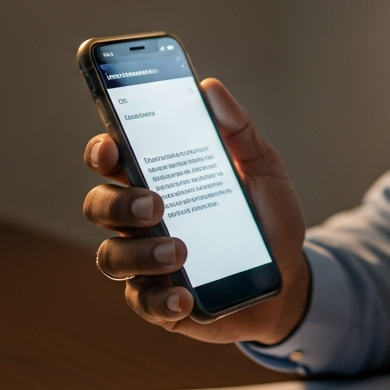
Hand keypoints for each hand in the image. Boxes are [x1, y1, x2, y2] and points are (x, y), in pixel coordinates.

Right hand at [82, 78, 309, 344]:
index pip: (112, 160)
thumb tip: (209, 88)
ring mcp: (145, 262)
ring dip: (141, 254)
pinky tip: (185, 296)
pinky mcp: (159, 301)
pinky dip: (161, 299)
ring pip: (112, 257)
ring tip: (180, 251)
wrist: (289, 275)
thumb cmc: (266, 217)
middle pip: (99, 206)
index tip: (111, 147)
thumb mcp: (262, 167)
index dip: (102, 151)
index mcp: (158, 178)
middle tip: (155, 204)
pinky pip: (143, 302)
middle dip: (118, 203)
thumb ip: (237, 129)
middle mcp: (140, 220)